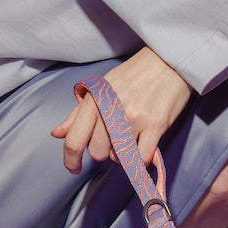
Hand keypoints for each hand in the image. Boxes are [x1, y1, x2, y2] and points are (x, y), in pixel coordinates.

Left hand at [51, 47, 191, 173]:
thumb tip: (57, 133)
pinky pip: (141, 157)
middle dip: (105, 150)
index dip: (70, 160)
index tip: (74, 168)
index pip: (74, 139)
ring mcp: (134, 118)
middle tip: (117, 137)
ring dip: (125, 151)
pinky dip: (141, 157)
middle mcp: (111, 109)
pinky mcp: (155, 125)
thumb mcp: (103, 86)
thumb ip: (79, 112)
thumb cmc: (136, 73)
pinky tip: (145, 145)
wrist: (170, 60)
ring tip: (134, 134)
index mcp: (95, 99)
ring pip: (119, 156)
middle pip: (97, 152)